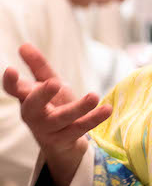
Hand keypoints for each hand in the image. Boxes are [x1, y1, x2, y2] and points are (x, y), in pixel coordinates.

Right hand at [2, 43, 111, 185]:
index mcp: (28, 99)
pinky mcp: (66, 138)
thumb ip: (38, 66)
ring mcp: (49, 129)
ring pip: (61, 119)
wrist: (62, 140)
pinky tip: (107, 109)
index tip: (11, 70)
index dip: (11, 82)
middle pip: (34, 107)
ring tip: (93, 96)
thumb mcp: (47, 83)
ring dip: (78, 108)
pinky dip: (93, 119)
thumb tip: (24, 45)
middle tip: (54, 82)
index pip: (15, 90)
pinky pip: (80, 129)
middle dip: (42, 94)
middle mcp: (35, 115)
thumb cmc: (52, 105)